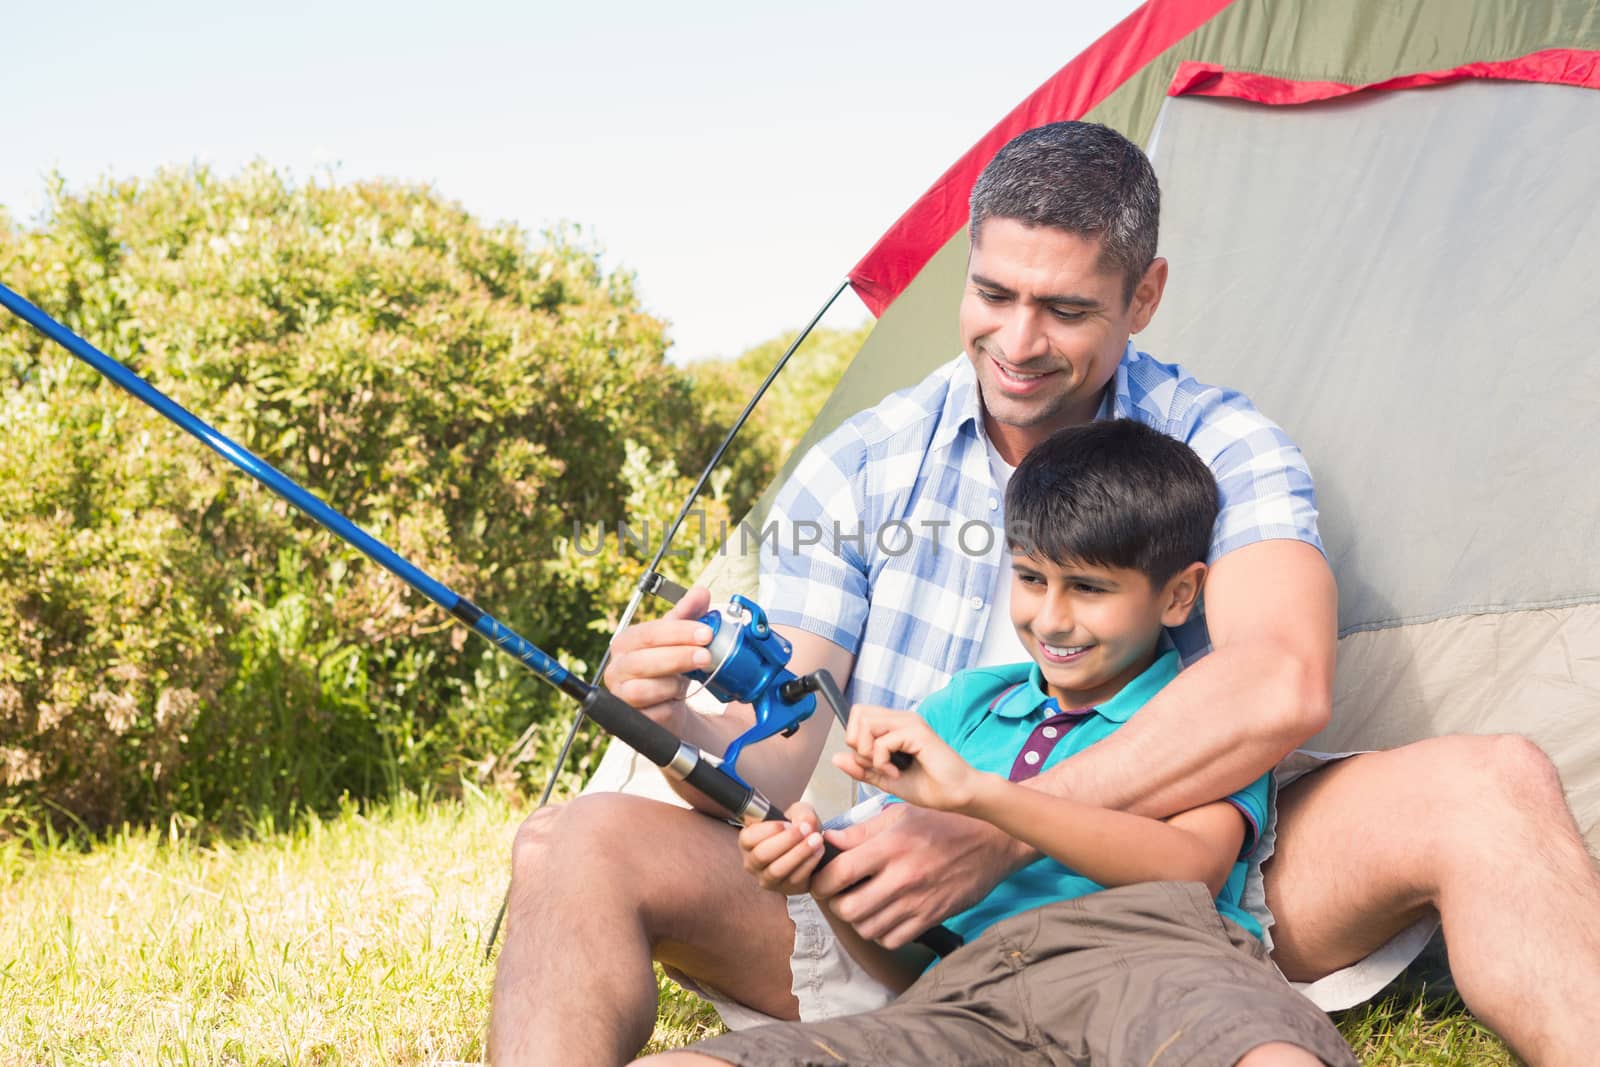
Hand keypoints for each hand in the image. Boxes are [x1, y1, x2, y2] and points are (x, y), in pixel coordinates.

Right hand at [601, 585, 714, 735]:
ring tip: (688, 681)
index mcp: (626, 642)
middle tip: (707, 656)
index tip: (706, 633)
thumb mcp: (680, 638)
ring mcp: (620, 695)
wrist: (670, 703)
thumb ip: (688, 614)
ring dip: (672, 684)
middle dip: (679, 657)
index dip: (679, 632)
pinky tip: (677, 701)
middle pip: (642, 662)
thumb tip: (700, 592)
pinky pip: (651, 714)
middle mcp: (617, 668)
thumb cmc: (670, 667)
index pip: (648, 633)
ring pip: (642, 690)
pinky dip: (669, 707)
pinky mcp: (629, 719)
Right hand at [738, 802, 825, 895]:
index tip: (788, 823)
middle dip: (786, 841)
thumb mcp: (797, 813)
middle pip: (762, 855)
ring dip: (799, 853)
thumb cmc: (796, 828)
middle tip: (806, 829)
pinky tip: (819, 851)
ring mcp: (767, 879)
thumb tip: (804, 824)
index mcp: (748, 842)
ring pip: (777, 870)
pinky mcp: (786, 889)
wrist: (809, 846)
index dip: (768, 830)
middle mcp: (753, 863)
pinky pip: (795, 879)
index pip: (748, 838)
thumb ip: (800, 813)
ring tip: (816, 839)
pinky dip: (809, 864)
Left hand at [811, 803, 1025, 947]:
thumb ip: (862, 831)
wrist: (991, 842)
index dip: (820, 880)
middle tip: (839, 893)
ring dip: (857, 919)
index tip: (822, 878)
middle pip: (848, 909)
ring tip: (862, 903)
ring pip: (867, 928)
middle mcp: (902, 877)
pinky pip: (892, 940)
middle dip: (836, 903)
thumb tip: (829, 841)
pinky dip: (881, 932)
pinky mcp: (931, 919)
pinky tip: (884, 914)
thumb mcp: (901, 813)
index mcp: (890, 846)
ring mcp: (918, 902)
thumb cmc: (943, 822)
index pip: (838, 873)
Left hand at [832, 707, 979, 811]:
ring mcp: (910, 723)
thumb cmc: (931, 787)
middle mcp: (902, 719)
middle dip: (858, 743)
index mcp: (896, 726)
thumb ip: (863, 768)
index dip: (854, 738)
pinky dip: (882, 761)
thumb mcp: (887, 779)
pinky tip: (897, 773)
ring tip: (886, 769)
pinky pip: (881, 741)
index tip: (869, 762)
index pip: (859, 714)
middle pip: (858, 713)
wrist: (959, 795)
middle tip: (875, 764)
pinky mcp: (917, 732)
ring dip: (868, 752)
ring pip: (866, 723)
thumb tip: (836, 757)